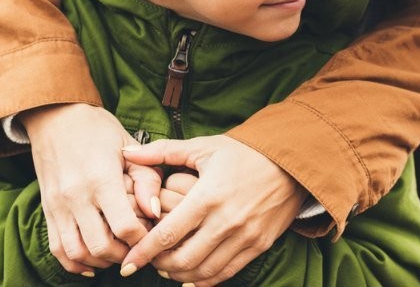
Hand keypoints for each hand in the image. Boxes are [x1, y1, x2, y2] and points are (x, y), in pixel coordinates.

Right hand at [21, 102, 162, 274]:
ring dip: (100, 262)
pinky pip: (57, 248)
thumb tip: (155, 211)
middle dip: (124, 255)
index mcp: (101, 178)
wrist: (56, 117)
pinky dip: (74, 263)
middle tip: (137, 248)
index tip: (152, 234)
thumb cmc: (98, 129)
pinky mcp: (47, 210)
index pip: (125, 226)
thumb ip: (146, 178)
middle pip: (101, 246)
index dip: (143, 238)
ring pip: (77, 253)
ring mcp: (58, 205)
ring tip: (117, 254)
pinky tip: (92, 263)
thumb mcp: (129, 145)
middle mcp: (77, 195)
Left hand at [120, 136, 305, 284]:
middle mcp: (226, 221)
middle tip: (148, 262)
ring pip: (204, 271)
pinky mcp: (259, 244)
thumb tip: (128, 152)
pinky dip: (206, 280)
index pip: (168, 234)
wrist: (291, 159)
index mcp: (208, 196)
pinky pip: (227, 272)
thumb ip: (162, 152)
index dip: (144, 252)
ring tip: (167, 268)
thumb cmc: (244, 150)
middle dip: (159, 266)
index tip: (128, 262)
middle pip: (183, 259)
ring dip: (180, 275)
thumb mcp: (203, 146)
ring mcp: (245, 236)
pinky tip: (192, 276)